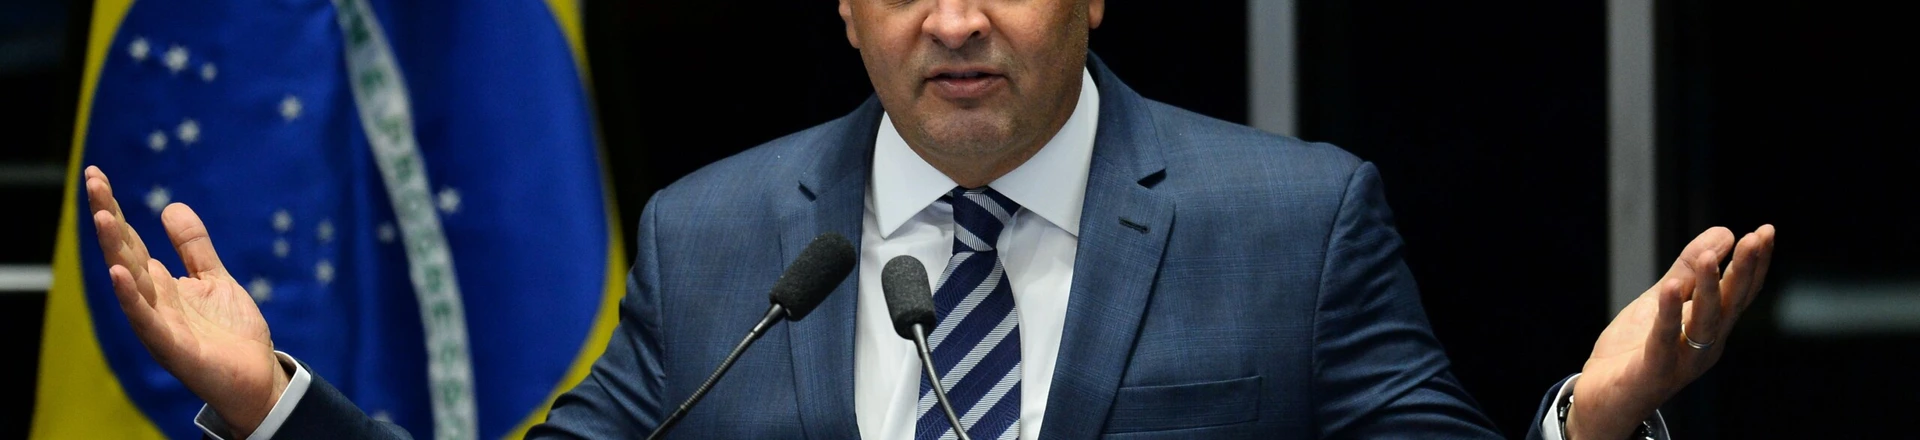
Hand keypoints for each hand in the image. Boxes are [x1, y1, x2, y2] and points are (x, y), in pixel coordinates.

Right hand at [83, 166, 288, 437]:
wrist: (255, 378)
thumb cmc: (231, 333)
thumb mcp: (214, 279)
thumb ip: (193, 248)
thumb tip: (169, 206)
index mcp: (160, 284)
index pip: (129, 240)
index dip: (113, 208)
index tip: (96, 175)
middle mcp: (152, 301)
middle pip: (123, 252)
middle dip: (107, 217)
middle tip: (92, 181)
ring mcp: (159, 323)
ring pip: (130, 281)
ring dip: (115, 250)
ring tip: (103, 216)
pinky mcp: (172, 347)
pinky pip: (147, 320)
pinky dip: (131, 298)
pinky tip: (119, 274)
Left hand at [1567, 225, 1775, 438]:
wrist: (1604, 399)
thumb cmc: (1635, 349)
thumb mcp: (1662, 300)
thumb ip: (1688, 270)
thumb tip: (1725, 232)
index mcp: (1712, 326)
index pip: (1741, 292)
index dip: (1755, 263)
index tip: (1766, 231)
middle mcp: (1706, 344)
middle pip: (1731, 304)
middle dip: (1745, 270)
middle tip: (1757, 238)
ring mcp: (1684, 359)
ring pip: (1704, 322)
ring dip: (1709, 288)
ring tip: (1710, 257)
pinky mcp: (1656, 371)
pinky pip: (1664, 340)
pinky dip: (1668, 314)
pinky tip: (1670, 288)